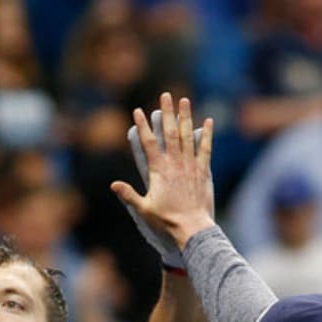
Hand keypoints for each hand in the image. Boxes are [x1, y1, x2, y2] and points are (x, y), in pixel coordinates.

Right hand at [111, 93, 214, 253]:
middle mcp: (175, 163)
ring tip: (184, 100)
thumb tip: (113, 184)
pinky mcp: (203, 171)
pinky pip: (205, 148)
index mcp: (159, 170)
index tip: (138, 110)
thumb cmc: (166, 220)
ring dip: (185, 116)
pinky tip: (208, 121)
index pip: (148, 142)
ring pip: (188, 135)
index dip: (142, 126)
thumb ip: (129, 195)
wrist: (192, 227)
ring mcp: (190, 165)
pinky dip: (207, 134)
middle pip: (170, 132)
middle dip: (167, 112)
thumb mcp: (144, 209)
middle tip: (165, 95)